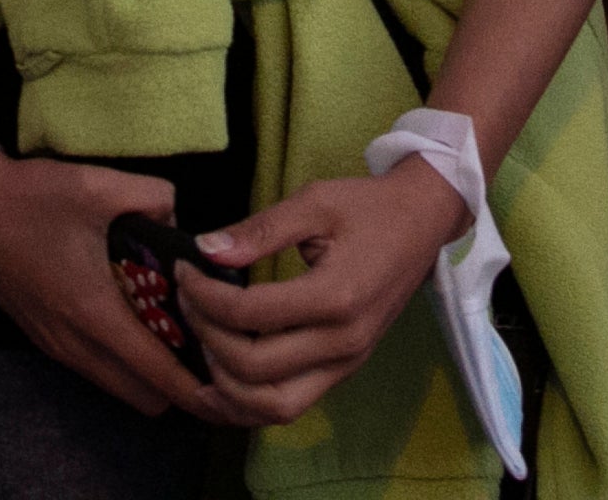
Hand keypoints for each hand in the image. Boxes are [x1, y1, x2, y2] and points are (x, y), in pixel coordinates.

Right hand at [0, 149, 235, 422]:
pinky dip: (123, 356)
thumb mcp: (100, 184)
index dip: (200, 386)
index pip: (158, 376)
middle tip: (207, 341)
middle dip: (181, 380)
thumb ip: (156, 198)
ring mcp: (56, 344)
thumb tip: (180, 220)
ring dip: (150, 368)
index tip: (231, 377)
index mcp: (94, 314)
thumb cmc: (31, 197)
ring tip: (176, 327)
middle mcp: (75, 343)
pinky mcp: (44, 335)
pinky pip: (96, 366)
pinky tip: (136, 314)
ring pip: (118, 383)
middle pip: (144, 395)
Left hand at [179, 158, 472, 426]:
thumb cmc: (369, 208)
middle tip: (187, 303)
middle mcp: (343, 343)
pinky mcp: (343, 371)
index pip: (249, 314)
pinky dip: (249, 403)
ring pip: (272, 407)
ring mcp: (346, 363)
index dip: (204, 296)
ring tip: (201, 345)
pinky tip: (221, 382)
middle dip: (206, 337)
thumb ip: (260, 229)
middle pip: (253, 368)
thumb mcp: (315, 201)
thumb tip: (205, 251)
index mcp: (336, 297)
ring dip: (225, 386)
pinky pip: (289, 406)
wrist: (422, 223)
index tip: (185, 271)